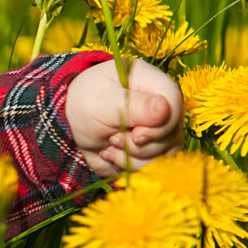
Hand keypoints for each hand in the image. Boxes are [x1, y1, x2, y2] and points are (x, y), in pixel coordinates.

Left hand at [64, 58, 183, 177]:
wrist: (73, 125)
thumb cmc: (85, 104)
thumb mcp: (99, 102)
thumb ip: (131, 105)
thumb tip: (164, 109)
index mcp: (150, 80)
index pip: (174, 100)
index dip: (159, 124)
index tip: (135, 134)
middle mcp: (163, 104)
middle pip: (171, 133)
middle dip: (137, 145)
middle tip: (111, 136)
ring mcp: (163, 128)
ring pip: (164, 154)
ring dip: (131, 157)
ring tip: (109, 144)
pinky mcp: (156, 149)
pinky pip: (153, 166)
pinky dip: (129, 166)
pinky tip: (111, 154)